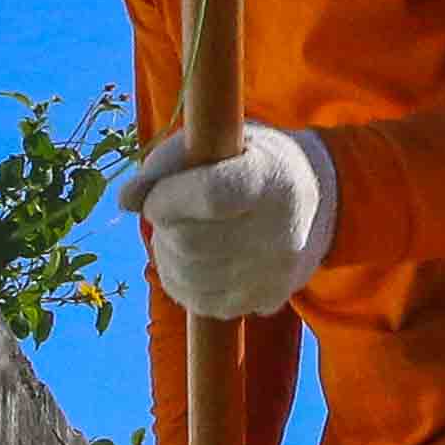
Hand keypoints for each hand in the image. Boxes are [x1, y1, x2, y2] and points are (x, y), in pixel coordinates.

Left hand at [119, 123, 337, 317]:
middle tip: (166, 215)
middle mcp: (281, 231)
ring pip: (190, 279)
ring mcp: (276, 274)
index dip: (168, 199)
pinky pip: (201, 303)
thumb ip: (166, 162)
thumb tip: (125, 201)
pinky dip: (182, 282)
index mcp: (271, 179)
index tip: (156, 198)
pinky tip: (190, 261)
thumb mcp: (217, 141)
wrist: (319, 201)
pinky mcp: (267, 301)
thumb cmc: (251, 161)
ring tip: (176, 235)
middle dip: (163, 229)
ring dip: (167, 256)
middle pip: (192, 244)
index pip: (211, 196)